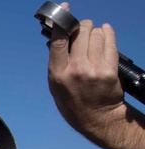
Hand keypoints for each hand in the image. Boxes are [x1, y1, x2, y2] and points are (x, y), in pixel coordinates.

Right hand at [47, 3, 144, 148]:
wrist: (97, 119)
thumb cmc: (74, 102)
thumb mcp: (56, 86)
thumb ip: (57, 63)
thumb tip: (56, 39)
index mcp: (58, 74)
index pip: (59, 40)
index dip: (63, 22)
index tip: (65, 9)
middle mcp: (75, 70)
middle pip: (81, 32)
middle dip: (83, 27)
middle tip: (83, 31)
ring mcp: (94, 70)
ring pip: (97, 34)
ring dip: (96, 32)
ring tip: (94, 39)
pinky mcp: (110, 70)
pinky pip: (110, 41)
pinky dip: (108, 33)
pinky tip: (106, 33)